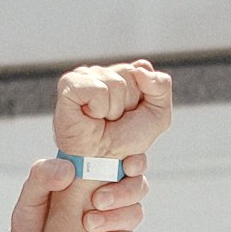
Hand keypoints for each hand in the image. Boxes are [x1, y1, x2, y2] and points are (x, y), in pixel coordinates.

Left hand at [0, 154, 151, 231]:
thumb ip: (43, 176)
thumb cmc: (30, 224)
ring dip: (118, 217)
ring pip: (134, 213)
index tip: (126, 167)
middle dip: (125, 191)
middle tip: (98, 200)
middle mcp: (107, 195)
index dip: (134, 161)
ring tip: (89, 224)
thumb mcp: (29, 195)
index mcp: (93, 174)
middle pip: (138, 185)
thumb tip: (69, 169)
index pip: (125, 160)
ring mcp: (112, 222)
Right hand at [55, 58, 173, 161]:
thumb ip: (161, 85)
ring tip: (101, 119)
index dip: (142, 96)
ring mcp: (83, 76)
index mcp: (119, 74)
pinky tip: (90, 116)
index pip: (142, 69)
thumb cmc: (126, 140)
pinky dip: (99, 108)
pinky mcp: (69, 84)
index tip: (130, 113)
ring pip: (115, 82)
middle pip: (130, 73)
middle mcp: (101, 71)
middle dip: (129, 102)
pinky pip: (97, 88)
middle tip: (114, 119)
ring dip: (114, 109)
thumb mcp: (158, 115)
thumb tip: (140, 68)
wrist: (103, 163)